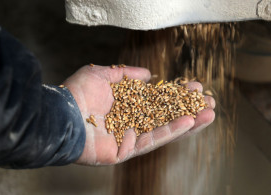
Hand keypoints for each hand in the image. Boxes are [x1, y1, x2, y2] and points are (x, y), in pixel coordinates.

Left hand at [63, 65, 214, 165]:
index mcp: (127, 104)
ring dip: (189, 121)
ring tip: (210, 113)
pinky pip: (153, 140)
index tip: (195, 86)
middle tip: (209, 101)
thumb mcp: (102, 74)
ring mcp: (131, 137)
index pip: (159, 100)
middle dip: (189, 108)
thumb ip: (126, 73)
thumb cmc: (77, 94)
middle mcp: (131, 121)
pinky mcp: (128, 150)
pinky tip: (190, 121)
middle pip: (166, 115)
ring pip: (165, 129)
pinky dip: (172, 131)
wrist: (61, 115)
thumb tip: (149, 74)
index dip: (177, 94)